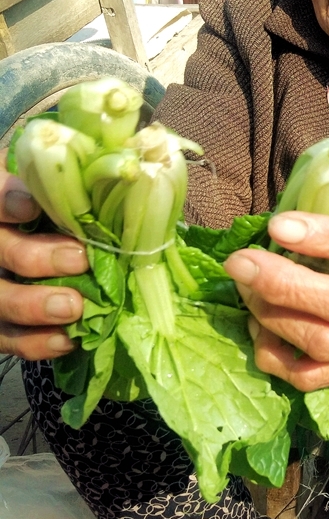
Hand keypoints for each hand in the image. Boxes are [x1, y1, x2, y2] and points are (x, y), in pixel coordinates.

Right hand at [0, 149, 85, 359]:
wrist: (56, 241)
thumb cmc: (71, 205)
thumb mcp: (69, 183)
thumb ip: (79, 182)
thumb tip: (125, 176)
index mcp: (2, 198)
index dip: (6, 200)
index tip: (31, 208)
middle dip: (34, 257)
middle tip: (78, 259)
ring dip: (32, 305)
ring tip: (72, 307)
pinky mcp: (1, 320)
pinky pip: (7, 337)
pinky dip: (34, 342)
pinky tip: (65, 339)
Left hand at [224, 212, 328, 393]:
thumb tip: (325, 188)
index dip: (323, 238)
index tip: (279, 225)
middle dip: (283, 284)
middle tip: (241, 263)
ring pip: (325, 343)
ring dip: (276, 320)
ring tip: (247, 294)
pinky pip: (318, 378)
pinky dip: (280, 361)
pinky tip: (261, 335)